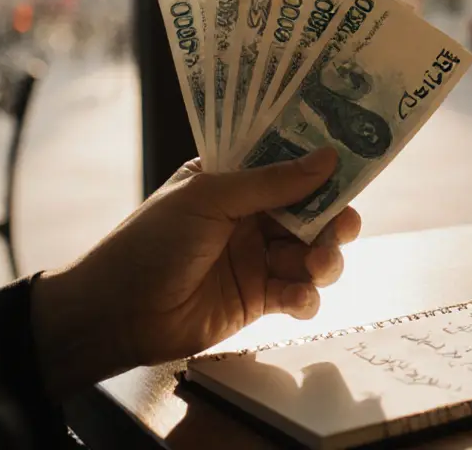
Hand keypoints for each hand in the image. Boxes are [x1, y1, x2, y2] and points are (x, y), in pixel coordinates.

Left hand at [30, 147, 360, 398]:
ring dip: (324, 259)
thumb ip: (272, 183)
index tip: (353, 165)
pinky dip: (306, 296)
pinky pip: (298, 294)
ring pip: (312, 253)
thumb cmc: (153, 242)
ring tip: (317, 265)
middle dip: (333, 218)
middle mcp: (250, 215)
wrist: (117, 313)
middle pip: (311, 211)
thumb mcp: (210, 200)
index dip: (322, 166)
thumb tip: (329, 158)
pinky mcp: (259, 300)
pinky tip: (297, 299)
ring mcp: (256, 258)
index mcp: (234, 179)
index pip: (288, 165)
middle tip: (342, 226)